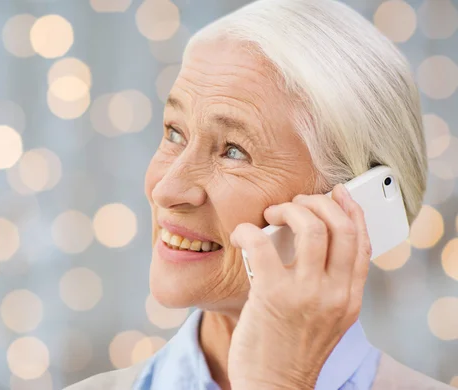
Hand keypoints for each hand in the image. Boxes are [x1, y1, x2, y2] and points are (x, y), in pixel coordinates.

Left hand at [227, 184, 371, 389]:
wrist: (272, 385)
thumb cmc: (291, 348)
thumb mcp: (325, 318)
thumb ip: (327, 282)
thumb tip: (309, 238)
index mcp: (350, 298)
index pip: (362, 241)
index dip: (352, 210)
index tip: (339, 192)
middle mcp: (335, 294)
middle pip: (341, 227)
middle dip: (319, 201)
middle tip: (296, 202)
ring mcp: (306, 294)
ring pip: (311, 227)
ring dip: (290, 209)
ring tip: (273, 213)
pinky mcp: (273, 295)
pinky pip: (261, 244)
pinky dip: (248, 230)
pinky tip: (241, 234)